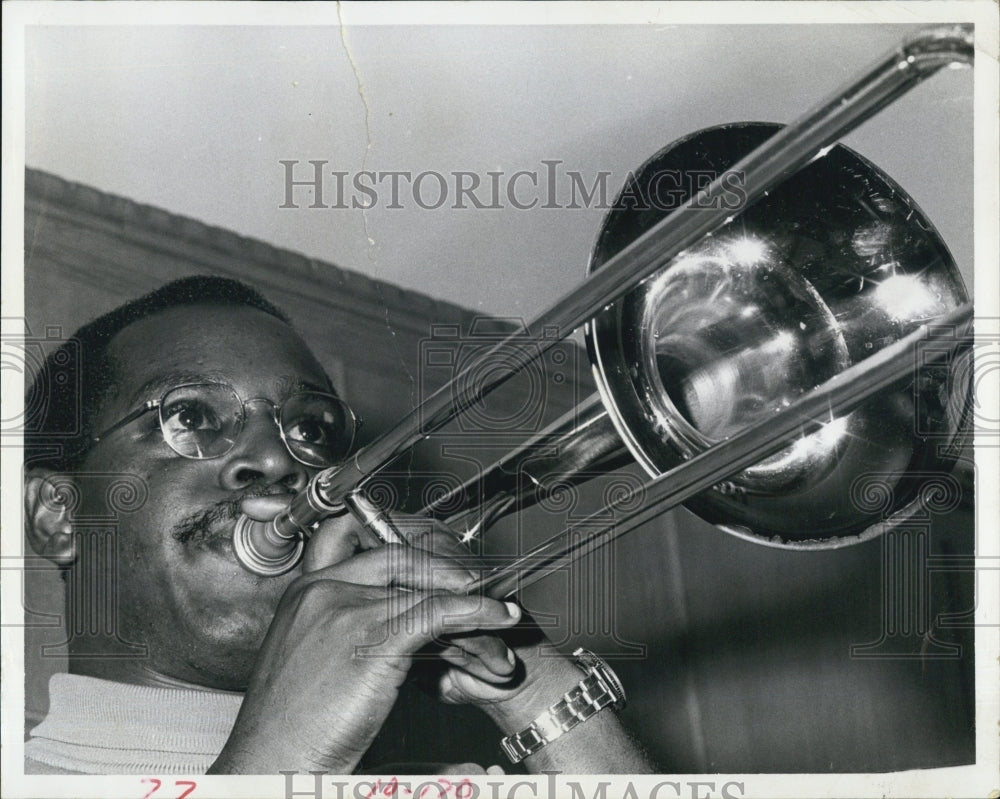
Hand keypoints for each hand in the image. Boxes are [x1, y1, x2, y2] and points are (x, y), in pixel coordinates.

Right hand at [209, 501, 521, 774]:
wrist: (270, 762)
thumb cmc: (292, 726)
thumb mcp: (316, 659)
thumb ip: (352, 627)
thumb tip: (408, 622)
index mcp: (306, 591)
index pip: (367, 543)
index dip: (415, 552)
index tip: (444, 568)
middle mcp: (324, 589)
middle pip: (404, 559)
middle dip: (451, 574)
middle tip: (482, 591)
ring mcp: (346, 609)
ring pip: (429, 592)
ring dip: (473, 612)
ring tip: (500, 629)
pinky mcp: (372, 636)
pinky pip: (439, 611)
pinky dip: (477, 613)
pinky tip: (497, 619)